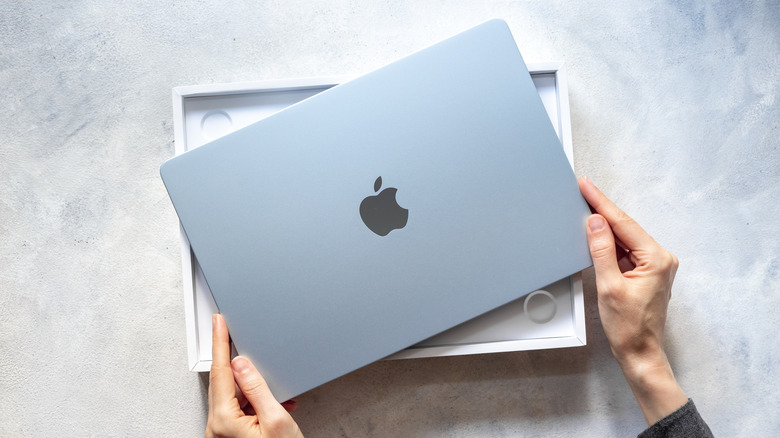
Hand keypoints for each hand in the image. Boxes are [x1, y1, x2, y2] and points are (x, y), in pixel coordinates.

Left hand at [206, 314, 303, 437]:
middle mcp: (217, 428)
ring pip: (235, 397)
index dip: (220, 342)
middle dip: (239, 365)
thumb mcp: (276, 419)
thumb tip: (242, 363)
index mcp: (224, 420)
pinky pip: (241, 411)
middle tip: (240, 341)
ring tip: (274, 394)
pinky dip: (257, 404)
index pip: (221, 371)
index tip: (218, 322)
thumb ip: (257, 387)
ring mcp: (222, 434)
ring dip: (254, 390)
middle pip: (226, 384)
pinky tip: (274, 405)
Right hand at [578, 177, 687, 424]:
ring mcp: (656, 265)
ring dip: (606, 227)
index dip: (601, 203)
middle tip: (583, 191)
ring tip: (585, 209)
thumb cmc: (628, 326)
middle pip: (626, 227)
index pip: (623, 224)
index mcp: (656, 259)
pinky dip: (611, 243)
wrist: (640, 352)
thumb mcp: (609, 286)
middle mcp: (661, 258)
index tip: (587, 186)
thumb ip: (602, 250)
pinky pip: (627, 250)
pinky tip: (597, 235)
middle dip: (603, 210)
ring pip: (626, 238)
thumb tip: (595, 223)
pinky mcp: (649, 272)